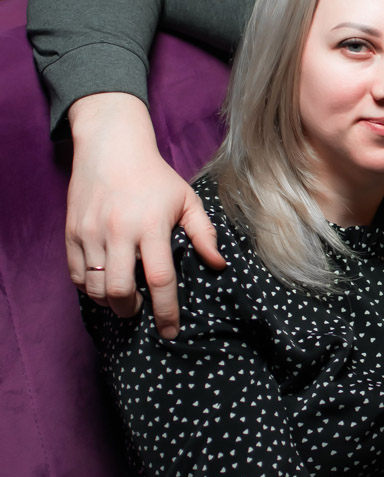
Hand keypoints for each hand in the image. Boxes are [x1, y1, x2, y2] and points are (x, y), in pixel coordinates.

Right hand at [67, 93, 225, 337]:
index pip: (160, 280)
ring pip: (95, 287)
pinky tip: (103, 283)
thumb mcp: (186, 199)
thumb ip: (203, 233)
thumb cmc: (154, 175)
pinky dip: (89, 287)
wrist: (111, 145)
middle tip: (140, 310)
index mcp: (151, 226)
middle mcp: (118, 231)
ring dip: (109, 302)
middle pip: (120, 291)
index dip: (166, 311)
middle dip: (131, 311)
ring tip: (123, 297)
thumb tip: (218, 264)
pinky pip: (76, 275)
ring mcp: (91, 232)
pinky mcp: (71, 232)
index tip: (171, 331)